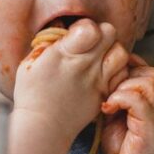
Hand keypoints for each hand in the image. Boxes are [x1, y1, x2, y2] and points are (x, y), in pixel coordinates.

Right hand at [13, 19, 129, 145]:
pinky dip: (117, 70)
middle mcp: (85, 65)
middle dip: (101, 33)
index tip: (76, 34)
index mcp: (65, 55)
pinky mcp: (104, 93)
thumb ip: (48, 43)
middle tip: (89, 43)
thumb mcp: (30, 62)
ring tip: (98, 57)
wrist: (43, 127)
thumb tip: (62, 28)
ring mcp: (98, 80)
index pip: (91, 28)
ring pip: (121, 52)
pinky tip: (103, 72)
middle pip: (110, 34)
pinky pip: (122, 74)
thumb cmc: (32, 95)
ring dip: (112, 50)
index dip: (85, 26)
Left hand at [99, 54, 153, 153]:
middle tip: (104, 96)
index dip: (115, 69)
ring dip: (119, 89)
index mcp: (152, 92)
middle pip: (139, 65)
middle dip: (117, 77)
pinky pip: (136, 97)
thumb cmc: (126, 149)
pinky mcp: (152, 122)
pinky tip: (108, 112)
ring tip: (108, 106)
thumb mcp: (115, 114)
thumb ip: (113, 94)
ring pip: (140, 78)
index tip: (101, 87)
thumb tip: (96, 74)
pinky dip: (118, 100)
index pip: (135, 61)